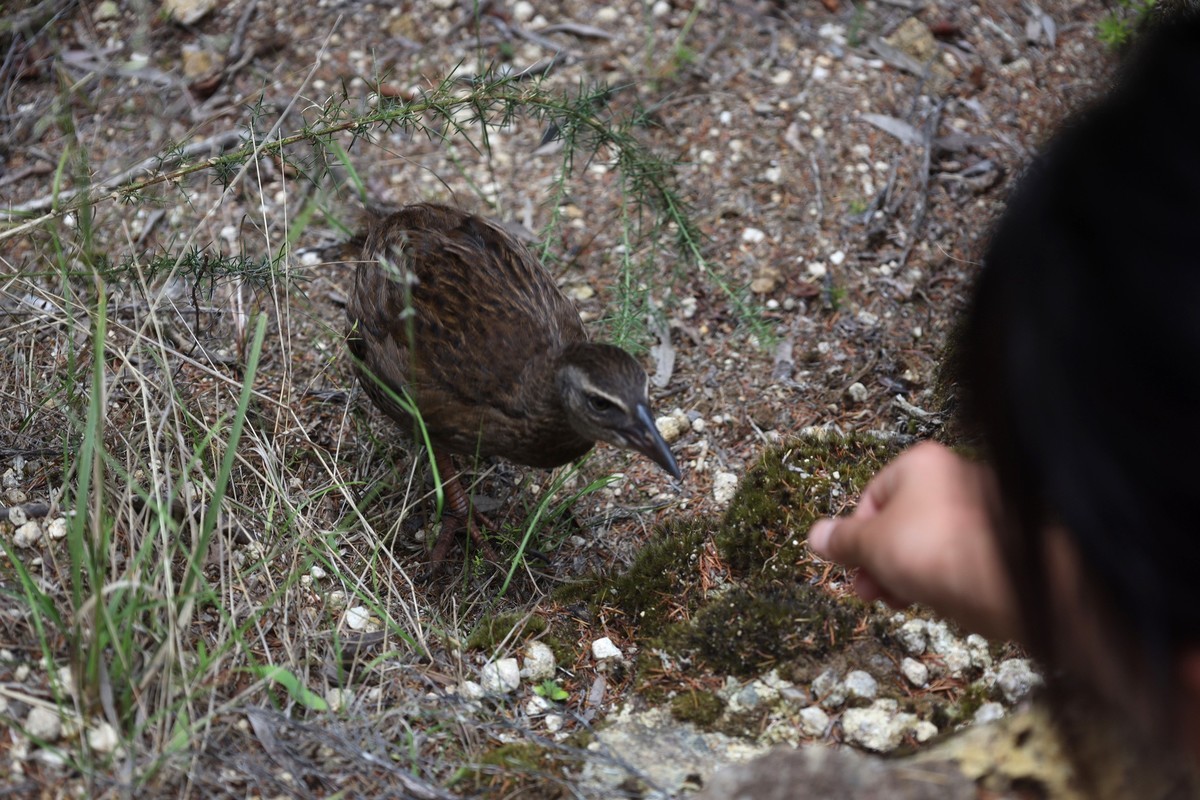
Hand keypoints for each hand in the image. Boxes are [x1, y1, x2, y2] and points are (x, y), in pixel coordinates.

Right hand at [807, 442, 1019, 640]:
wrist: (1011, 581)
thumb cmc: (933, 549)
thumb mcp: (872, 545)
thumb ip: (842, 541)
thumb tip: (814, 536)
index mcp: (920, 464)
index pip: (871, 499)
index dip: (856, 538)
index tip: (853, 569)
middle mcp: (954, 476)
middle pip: (900, 523)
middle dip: (880, 562)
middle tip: (873, 594)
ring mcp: (983, 508)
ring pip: (928, 543)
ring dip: (908, 574)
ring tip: (907, 601)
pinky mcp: (1004, 540)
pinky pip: (958, 557)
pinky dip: (944, 577)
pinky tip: (942, 600)